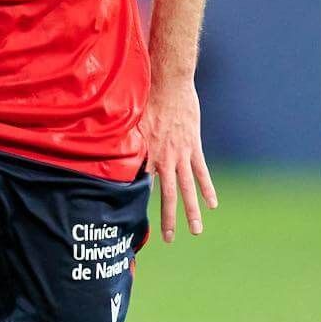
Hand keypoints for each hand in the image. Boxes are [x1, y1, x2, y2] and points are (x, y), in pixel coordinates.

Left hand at [140, 77, 217, 242]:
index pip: (141, 186)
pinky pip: (201, 172)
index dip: (137, 204)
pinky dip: (207, 188)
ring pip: (187, 189)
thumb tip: (108, 153)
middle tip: (167, 239)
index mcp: (146, 154)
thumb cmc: (145, 98)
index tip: (133, 222)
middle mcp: (164, 158)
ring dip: (192, 211)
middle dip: (168, 219)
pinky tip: (212, 205)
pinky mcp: (194, 146)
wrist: (169, 82)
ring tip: (196, 231)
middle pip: (167, 195)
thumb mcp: (129, 122)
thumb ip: (124, 141)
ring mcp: (181, 154)